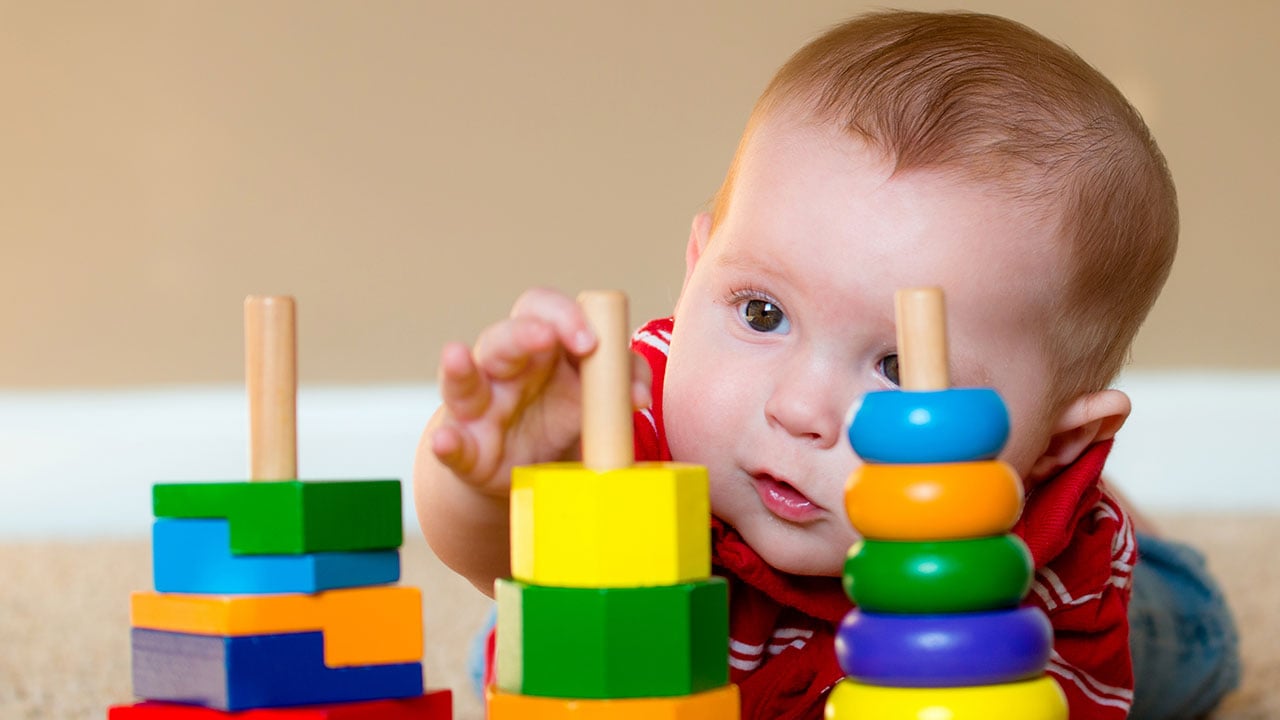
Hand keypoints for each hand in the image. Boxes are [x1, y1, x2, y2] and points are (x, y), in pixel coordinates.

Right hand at [428, 288, 650, 496]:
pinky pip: (451, 440)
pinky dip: (446, 442)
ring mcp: (477, 406)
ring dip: (460, 369)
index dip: (564, 315)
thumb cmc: (561, 417)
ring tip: (456, 357)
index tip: (591, 341)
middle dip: (523, 334)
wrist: (529, 470)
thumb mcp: (594, 396)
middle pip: (503, 337)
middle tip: (547, 338)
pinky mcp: (465, 446)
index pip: (541, 309)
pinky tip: (445, 442)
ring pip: (462, 380)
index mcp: (539, 345)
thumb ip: (622, 382)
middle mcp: (502, 367)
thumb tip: (638, 395)